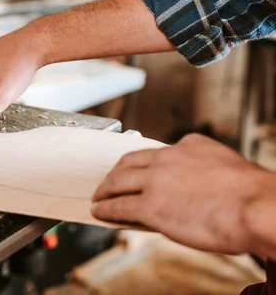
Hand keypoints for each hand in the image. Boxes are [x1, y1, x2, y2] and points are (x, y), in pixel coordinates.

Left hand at [91, 134, 273, 254]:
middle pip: (129, 161)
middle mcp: (168, 157)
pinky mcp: (150, 204)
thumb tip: (196, 189)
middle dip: (116, 172)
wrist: (256, 208)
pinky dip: (106, 208)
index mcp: (189, 145)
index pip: (156, 152)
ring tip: (99, 196)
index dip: (142, 163)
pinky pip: (119, 205)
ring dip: (105, 189)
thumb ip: (205, 172)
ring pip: (118, 181)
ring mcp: (156, 180)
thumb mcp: (227, 169)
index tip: (136, 169)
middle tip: (109, 181)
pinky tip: (101, 211)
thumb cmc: (252, 196)